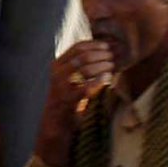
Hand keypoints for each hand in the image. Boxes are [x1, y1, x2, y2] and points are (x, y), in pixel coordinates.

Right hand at [36, 40, 114, 165]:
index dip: (94, 45)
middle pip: (83, 57)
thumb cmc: (66, 97)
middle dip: (100, 55)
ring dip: (102, 66)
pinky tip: (107, 79)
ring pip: (85, 70)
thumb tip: (102, 52)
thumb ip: (79, 66)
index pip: (77, 48)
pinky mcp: (68, 99)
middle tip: (112, 57)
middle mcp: (57, 73)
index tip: (107, 46)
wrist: (55, 121)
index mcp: (57, 64)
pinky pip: (86, 87)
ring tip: (112, 67)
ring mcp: (61, 86)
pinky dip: (98, 81)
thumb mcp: (68, 77)